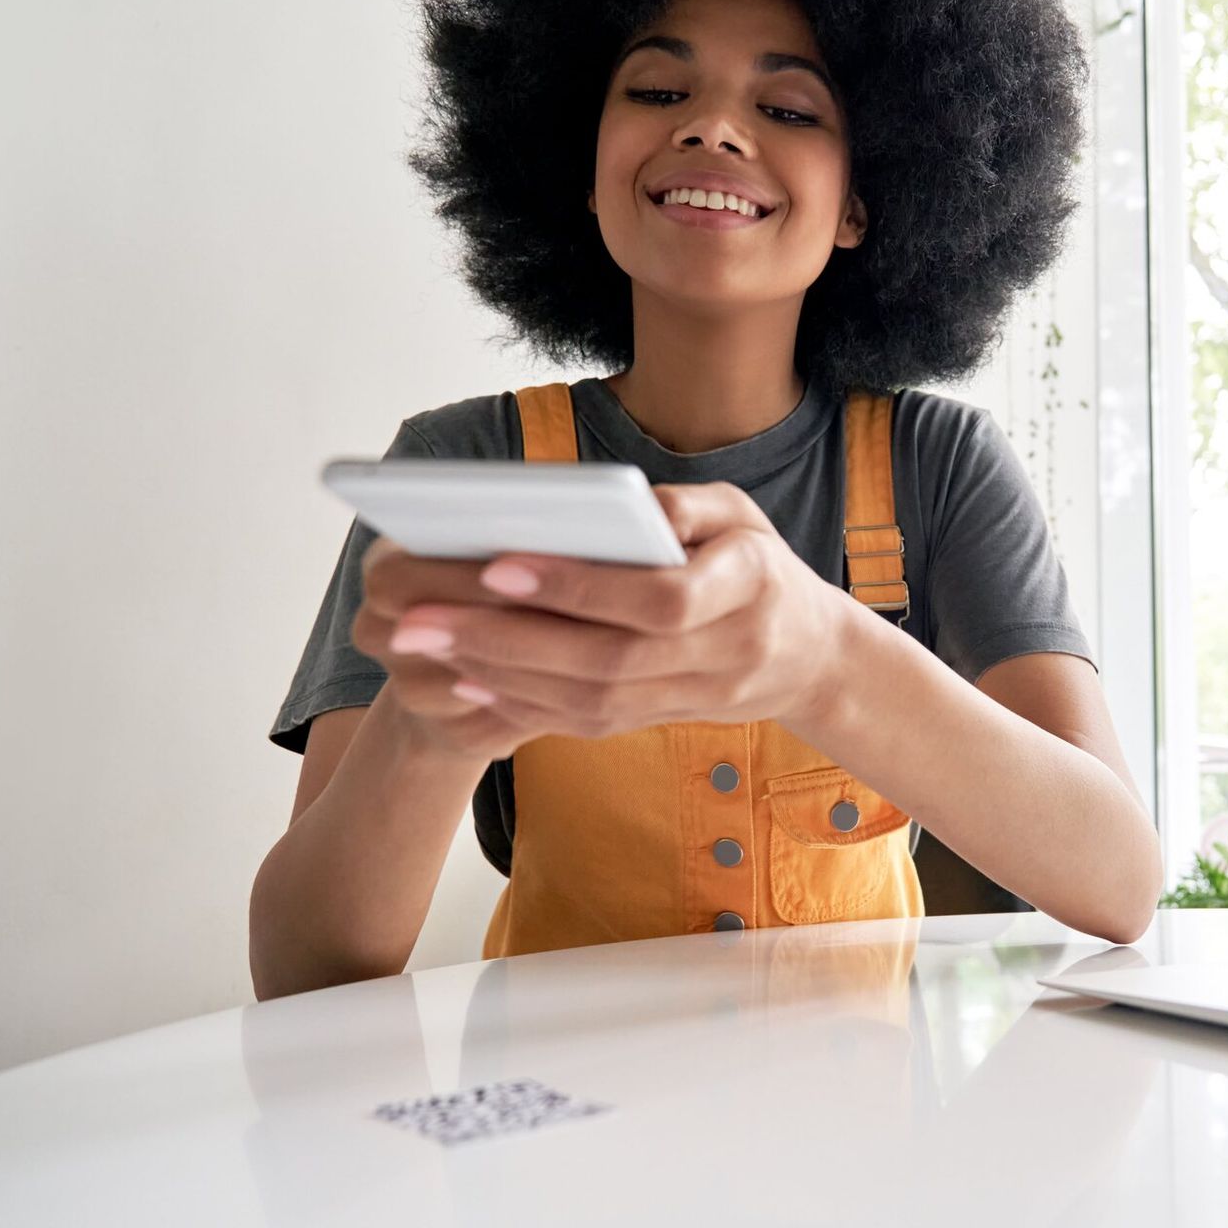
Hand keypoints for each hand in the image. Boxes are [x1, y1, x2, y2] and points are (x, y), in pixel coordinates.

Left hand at [375, 482, 857, 751]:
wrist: (807, 655)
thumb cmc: (758, 565)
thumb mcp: (742, 515)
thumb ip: (687, 506)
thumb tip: (626, 506)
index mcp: (749, 587)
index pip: (658, 599)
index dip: (578, 589)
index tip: (497, 566)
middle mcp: (725, 653)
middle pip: (607, 660)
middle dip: (507, 640)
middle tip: (420, 619)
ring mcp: (694, 696)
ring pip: (591, 699)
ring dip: (502, 675)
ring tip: (426, 643)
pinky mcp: (661, 719)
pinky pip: (588, 722)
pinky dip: (524, 704)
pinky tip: (466, 678)